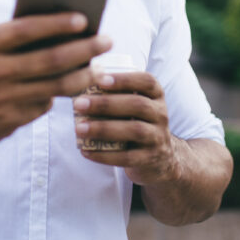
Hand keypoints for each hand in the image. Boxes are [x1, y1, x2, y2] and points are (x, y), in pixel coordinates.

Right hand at [0, 13, 111, 149]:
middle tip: (106, 40)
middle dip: (84, 49)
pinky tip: (69, 87)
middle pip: (50, 59)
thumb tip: (58, 27)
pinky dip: (57, 95)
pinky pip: (43, 106)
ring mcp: (2, 98)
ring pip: (55, 86)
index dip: (57, 23)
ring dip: (82, 75)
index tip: (83, 19)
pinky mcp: (10, 121)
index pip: (27, 29)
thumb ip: (10, 37)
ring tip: (97, 67)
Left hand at [73, 71, 181, 185]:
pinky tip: (85, 151)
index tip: (100, 79)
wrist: (160, 157)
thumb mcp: (133, 104)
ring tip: (79, 128)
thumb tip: (80, 79)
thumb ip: (114, 93)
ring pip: (135, 131)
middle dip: (106, 104)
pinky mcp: (150, 159)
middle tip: (79, 104)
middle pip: (137, 105)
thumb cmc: (136, 121)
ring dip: (104, 129)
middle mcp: (160, 114)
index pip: (146, 81)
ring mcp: (158, 137)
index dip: (124, 79)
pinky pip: (127, 158)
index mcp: (155, 95)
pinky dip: (105, 155)